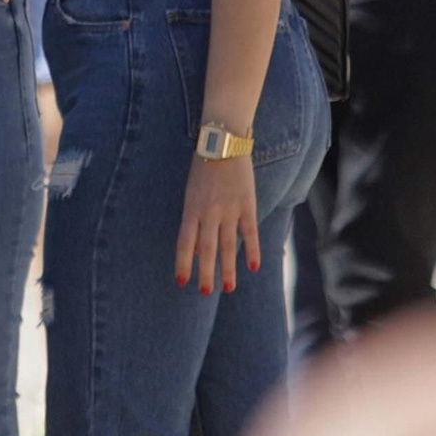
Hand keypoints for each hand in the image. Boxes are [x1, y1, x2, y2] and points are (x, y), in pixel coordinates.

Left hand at [176, 154, 260, 294]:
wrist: (223, 142)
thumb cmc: (204, 169)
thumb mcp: (192, 193)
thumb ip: (194, 222)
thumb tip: (196, 250)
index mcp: (191, 209)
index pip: (184, 243)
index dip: (183, 263)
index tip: (182, 282)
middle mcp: (209, 212)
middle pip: (206, 249)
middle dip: (205, 273)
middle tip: (206, 293)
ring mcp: (229, 209)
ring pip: (228, 245)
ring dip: (228, 268)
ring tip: (228, 288)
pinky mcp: (247, 204)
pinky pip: (249, 232)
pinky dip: (252, 250)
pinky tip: (254, 267)